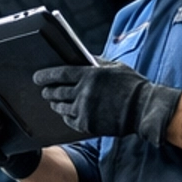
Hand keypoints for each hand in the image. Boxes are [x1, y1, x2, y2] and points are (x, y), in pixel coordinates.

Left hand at [32, 60, 180, 146]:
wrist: (144, 108)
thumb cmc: (132, 86)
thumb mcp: (114, 67)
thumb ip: (96, 62)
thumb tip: (80, 57)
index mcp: (89, 74)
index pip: (59, 74)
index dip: (45, 76)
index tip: (37, 78)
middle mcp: (84, 92)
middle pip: (57, 92)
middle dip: (48, 91)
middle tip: (45, 91)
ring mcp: (85, 109)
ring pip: (61, 107)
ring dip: (55, 104)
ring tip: (54, 102)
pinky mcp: (89, 124)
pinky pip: (70, 120)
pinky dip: (66, 116)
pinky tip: (66, 113)